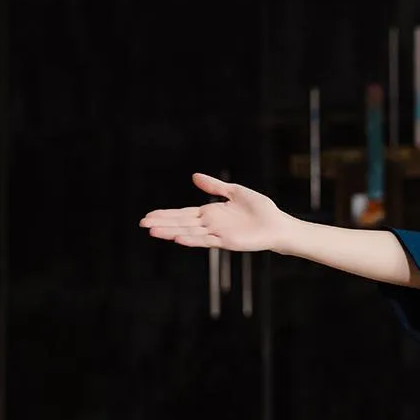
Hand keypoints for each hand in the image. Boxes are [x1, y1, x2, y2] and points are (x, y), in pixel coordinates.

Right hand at [140, 173, 292, 252]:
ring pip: (189, 232)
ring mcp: (217, 234)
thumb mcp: (234, 192)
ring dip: (171, 232)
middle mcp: (210, 224)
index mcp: (211, 213)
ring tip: (152, 232)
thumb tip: (193, 176)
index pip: (183, 214)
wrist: (277, 224)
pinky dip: (192, 240)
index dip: (166, 214)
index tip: (148, 215)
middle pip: (181, 223)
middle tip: (142, 224)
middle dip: (162, 223)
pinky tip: (178, 238)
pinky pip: (206, 241)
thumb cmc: (260, 209)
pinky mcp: (226, 242)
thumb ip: (214, 186)